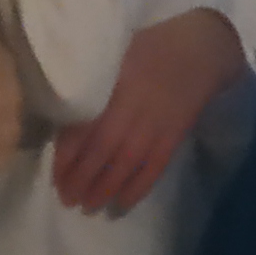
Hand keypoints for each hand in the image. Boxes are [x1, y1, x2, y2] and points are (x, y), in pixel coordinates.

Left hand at [51, 7, 245, 214]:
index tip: (55, 174)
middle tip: (66, 199)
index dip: (67, 155)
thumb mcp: (114, 51)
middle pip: (101, 150)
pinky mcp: (173, 138)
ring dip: (104, 188)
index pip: (83, 126)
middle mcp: (132, 108)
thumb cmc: (150, 47)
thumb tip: (58, 101)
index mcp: (113, 85)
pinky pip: (153, 169)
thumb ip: (90, 76)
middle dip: (81, 178)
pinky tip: (121, 204)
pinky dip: (137, 188)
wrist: (200, 51)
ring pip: (124, 164)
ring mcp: (155, 126)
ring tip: (87, 207)